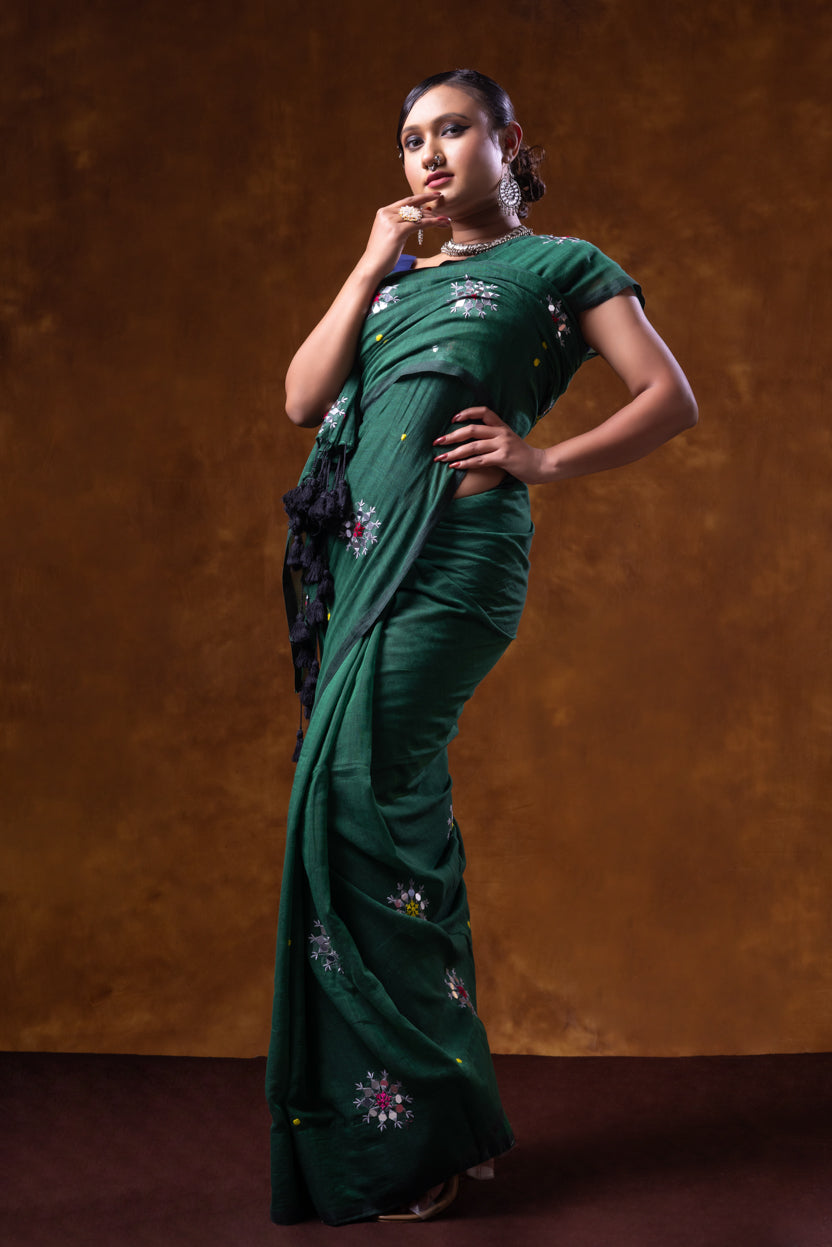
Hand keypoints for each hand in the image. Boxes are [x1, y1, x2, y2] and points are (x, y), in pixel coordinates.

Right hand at [360, 193, 450, 274]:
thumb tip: (418, 218)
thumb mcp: (391, 234)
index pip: (406, 201)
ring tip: (447, 220)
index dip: (421, 198)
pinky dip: (432, 223)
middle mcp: (387, 213)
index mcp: (384, 212)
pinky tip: (441, 223)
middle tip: (442, 203)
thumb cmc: (382, 255)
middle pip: (413, 206)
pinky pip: (419, 224)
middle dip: (429, 205)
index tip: (434, 195)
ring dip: (434, 218)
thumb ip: (401, 224)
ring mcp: (391, 221)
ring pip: (417, 215)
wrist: (372, 266)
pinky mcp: (397, 231)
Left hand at [433, 407, 548, 483]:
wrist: (540, 465)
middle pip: (472, 429)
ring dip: (454, 452)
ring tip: (441, 458)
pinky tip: (455, 466)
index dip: (467, 412)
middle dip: (452, 435)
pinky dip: (465, 463)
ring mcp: (503, 445)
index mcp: (502, 426)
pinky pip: (480, 460)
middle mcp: (501, 432)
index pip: (483, 411)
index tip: (452, 419)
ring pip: (473, 446)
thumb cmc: (521, 455)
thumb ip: (494, 436)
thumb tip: (472, 438)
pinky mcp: (504, 458)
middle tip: (437, 442)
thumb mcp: (508, 440)